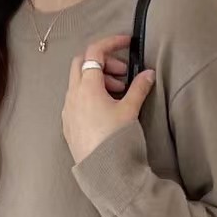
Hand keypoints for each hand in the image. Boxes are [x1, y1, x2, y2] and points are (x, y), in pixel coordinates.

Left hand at [63, 34, 156, 163]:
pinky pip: (75, 101)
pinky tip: (104, 109)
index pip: (95, 51)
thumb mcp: (130, 110)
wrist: (103, 173)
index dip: (111, 43)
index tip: (127, 43)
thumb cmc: (116, 140)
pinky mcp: (68, 126)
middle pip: (82, 63)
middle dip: (103, 63)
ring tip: (118, 94)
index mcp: (87, 86)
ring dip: (97, 80)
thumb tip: (149, 74)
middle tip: (122, 74)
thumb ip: (139, 88)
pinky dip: (89, 96)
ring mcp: (68, 111)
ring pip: (77, 82)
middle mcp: (73, 95)